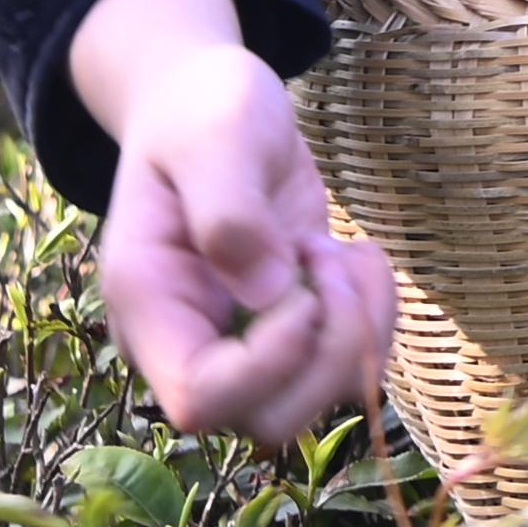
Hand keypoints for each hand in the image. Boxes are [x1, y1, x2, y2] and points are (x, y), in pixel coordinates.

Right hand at [68, 0, 398, 444]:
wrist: (210, 106)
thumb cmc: (202, 111)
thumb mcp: (214, 134)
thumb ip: (229, 209)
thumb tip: (267, 293)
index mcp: (150, 305)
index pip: (201, 401)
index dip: (270, 362)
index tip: (299, 283)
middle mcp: (191, 342)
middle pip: (270, 421)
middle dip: (327, 348)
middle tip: (322, 257)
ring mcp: (245, 344)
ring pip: (320, 400)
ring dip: (360, 328)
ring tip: (338, 251)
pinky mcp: (295, 329)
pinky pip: (352, 364)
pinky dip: (377, 315)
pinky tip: (354, 254)